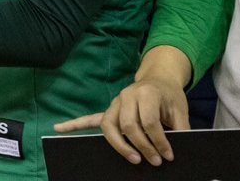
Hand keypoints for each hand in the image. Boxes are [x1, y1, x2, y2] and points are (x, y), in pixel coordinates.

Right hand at [53, 75, 187, 165]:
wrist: (159, 79)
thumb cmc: (170, 96)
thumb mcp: (180, 110)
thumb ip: (180, 129)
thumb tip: (180, 149)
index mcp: (146, 93)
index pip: (148, 121)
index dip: (159, 141)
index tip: (168, 155)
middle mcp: (127, 96)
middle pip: (128, 124)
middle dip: (141, 146)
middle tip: (154, 161)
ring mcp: (115, 103)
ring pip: (108, 125)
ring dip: (119, 144)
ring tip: (133, 158)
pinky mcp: (109, 110)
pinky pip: (89, 118)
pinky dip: (74, 125)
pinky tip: (59, 129)